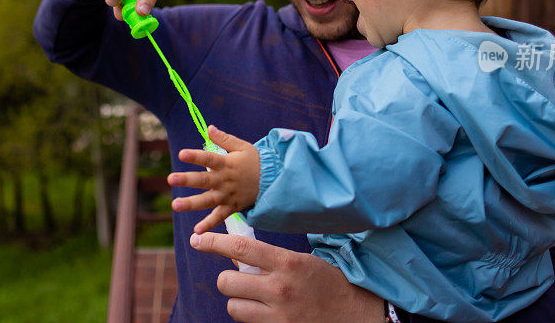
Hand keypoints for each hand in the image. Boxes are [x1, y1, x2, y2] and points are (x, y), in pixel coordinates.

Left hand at [168, 126, 260, 233]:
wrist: (273, 180)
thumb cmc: (255, 161)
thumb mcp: (242, 146)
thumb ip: (224, 139)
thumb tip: (208, 128)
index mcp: (227, 164)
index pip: (209, 158)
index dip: (195, 156)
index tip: (182, 154)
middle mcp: (225, 180)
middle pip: (204, 180)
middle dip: (187, 180)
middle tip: (170, 179)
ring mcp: (228, 195)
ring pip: (207, 200)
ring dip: (191, 203)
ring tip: (175, 205)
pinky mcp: (232, 207)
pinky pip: (219, 217)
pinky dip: (209, 224)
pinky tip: (196, 231)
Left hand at [190, 232, 384, 322]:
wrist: (355, 313)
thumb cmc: (326, 282)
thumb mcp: (300, 261)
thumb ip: (269, 259)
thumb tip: (235, 255)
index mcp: (287, 263)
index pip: (240, 247)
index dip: (214, 242)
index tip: (199, 240)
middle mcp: (279, 289)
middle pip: (228, 281)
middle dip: (230, 279)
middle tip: (242, 279)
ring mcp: (278, 315)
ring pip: (233, 307)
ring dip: (239, 302)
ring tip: (257, 300)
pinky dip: (253, 318)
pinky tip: (268, 314)